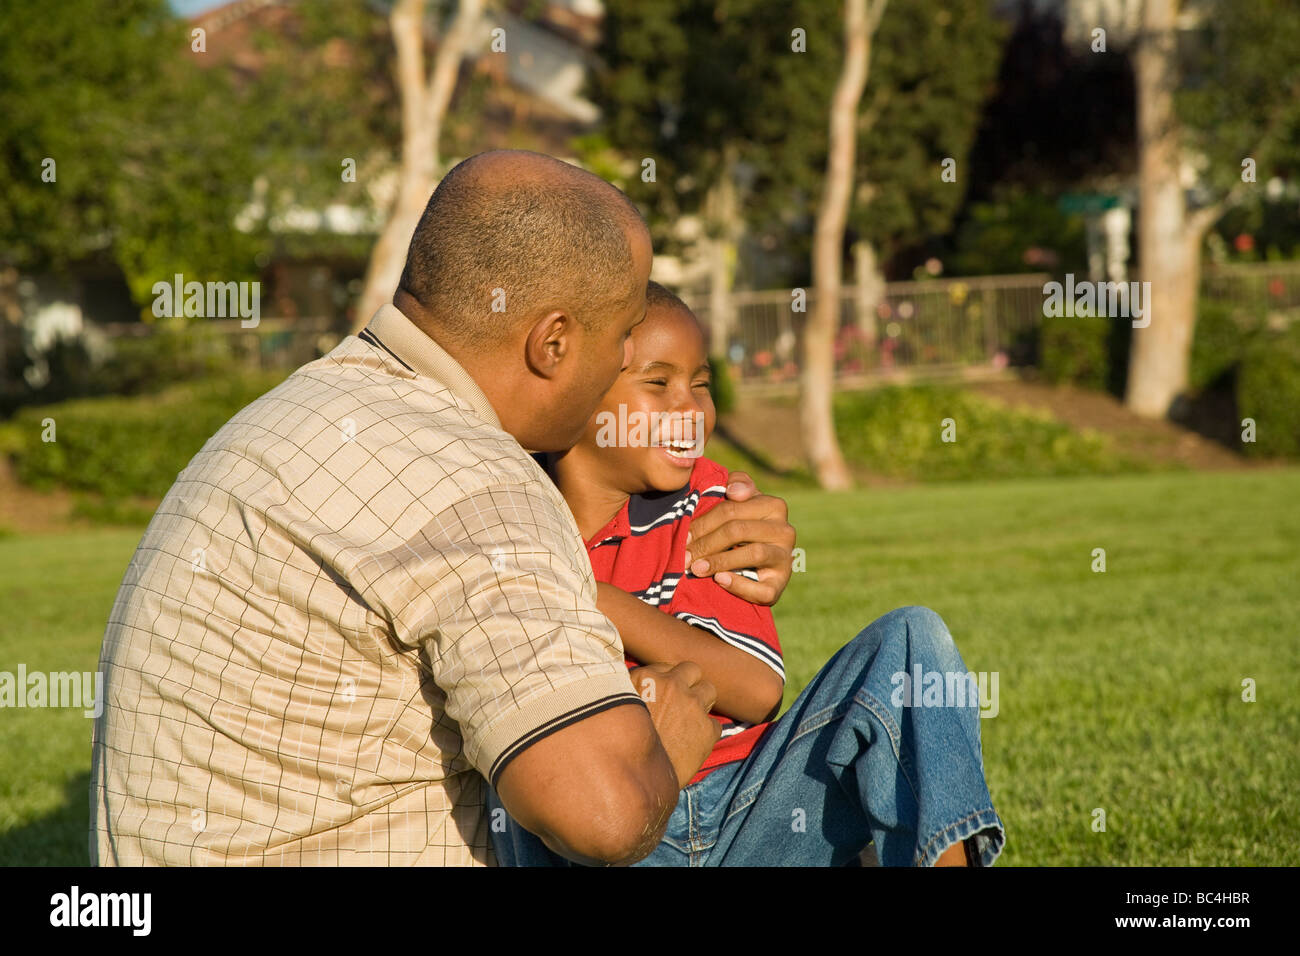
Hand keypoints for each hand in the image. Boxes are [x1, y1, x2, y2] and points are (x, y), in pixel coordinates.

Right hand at [628, 662, 719, 788]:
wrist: (633, 780)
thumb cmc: (619, 746)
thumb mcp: (615, 709)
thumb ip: (625, 692)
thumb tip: (625, 686)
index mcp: (646, 677)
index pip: (666, 667)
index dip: (667, 681)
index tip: (664, 695)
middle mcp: (672, 685)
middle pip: (692, 670)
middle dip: (690, 683)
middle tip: (682, 701)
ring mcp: (692, 705)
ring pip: (710, 690)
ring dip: (702, 703)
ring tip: (691, 720)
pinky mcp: (707, 729)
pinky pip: (714, 723)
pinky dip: (706, 733)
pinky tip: (691, 744)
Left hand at [683, 470, 795, 604]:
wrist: (754, 568)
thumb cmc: (740, 528)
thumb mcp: (739, 503)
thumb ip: (737, 485)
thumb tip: (733, 492)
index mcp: (774, 506)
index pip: (731, 509)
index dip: (704, 523)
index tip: (684, 536)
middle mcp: (785, 531)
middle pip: (738, 531)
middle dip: (706, 544)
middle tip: (684, 557)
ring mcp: (785, 559)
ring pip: (753, 554)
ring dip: (720, 562)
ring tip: (696, 569)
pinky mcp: (779, 585)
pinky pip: (762, 588)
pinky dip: (739, 584)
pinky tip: (720, 580)